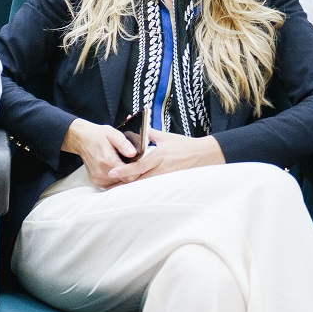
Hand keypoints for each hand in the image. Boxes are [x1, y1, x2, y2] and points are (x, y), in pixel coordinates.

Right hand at [62, 119, 139, 187]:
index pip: (130, 177)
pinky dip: (116, 178)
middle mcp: (101, 172)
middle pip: (125, 181)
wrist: (81, 139)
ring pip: (119, 184)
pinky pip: (112, 185)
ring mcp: (97, 178)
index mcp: (107, 160)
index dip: (137, 172)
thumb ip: (124, 144)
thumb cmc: (98, 135)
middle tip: (131, 162)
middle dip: (131, 173)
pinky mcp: (96, 181)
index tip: (138, 164)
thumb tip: (133, 153)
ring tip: (121, 164)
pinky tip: (115, 168)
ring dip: (123, 176)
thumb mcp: (113, 134)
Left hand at [104, 129, 221, 185]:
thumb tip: (132, 121)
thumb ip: (148, 132)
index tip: (111, 172)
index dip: (124, 170)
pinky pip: (153, 187)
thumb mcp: (165, 136)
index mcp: (159, 155)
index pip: (139, 165)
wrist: (204, 155)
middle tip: (108, 186)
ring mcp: (167, 177)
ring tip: (116, 189)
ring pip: (145, 185)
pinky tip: (133, 190)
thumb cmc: (183, 144)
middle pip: (140, 179)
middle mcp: (162, 168)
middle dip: (124, 183)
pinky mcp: (170, 182)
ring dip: (131, 188)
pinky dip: (142, 188)